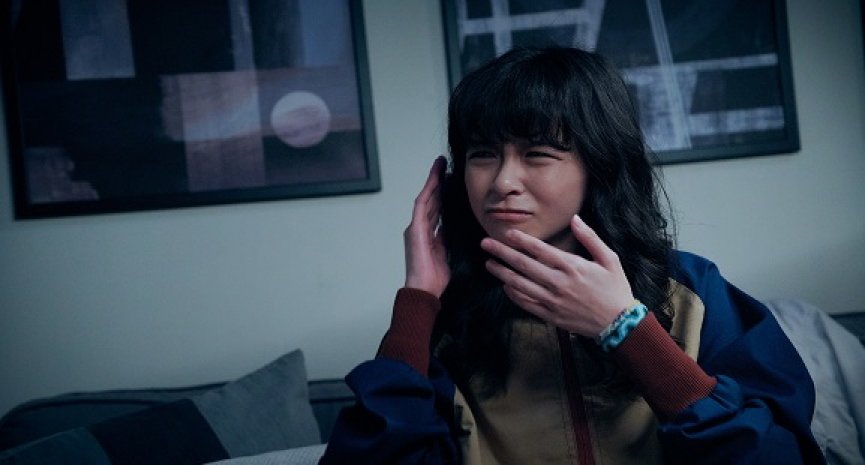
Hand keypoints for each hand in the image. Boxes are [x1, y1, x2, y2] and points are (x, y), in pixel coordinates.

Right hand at [404, 156, 449, 297]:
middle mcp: (419, 227)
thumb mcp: (447, 252)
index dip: (442, 192)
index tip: (449, 179)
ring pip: (425, 198)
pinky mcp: (415, 229)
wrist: (425, 289)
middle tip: (444, 164)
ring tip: (440, 165)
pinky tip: (434, 180)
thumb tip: (454, 225)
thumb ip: (447, 237)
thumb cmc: (435, 277)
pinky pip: (421, 205)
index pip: (436, 208)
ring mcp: (415, 227)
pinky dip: (428, 191)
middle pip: (430, 199)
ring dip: (433, 181)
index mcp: (427, 234)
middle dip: (437, 181)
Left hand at [480, 215, 634, 336]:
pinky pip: (526, 303)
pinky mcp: (550, 316)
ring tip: (489, 264)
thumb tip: (576, 218)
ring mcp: (553, 301)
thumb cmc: (615, 288)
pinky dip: (513, 294)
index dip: (521, 240)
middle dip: (502, 253)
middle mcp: (559, 283)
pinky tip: (505, 286)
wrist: (619, 323)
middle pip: (523, 265)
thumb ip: (590, 238)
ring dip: (502, 273)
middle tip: (486, 244)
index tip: (507, 233)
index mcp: (572, 267)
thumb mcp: (609, 259)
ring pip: (520, 285)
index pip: (540, 250)